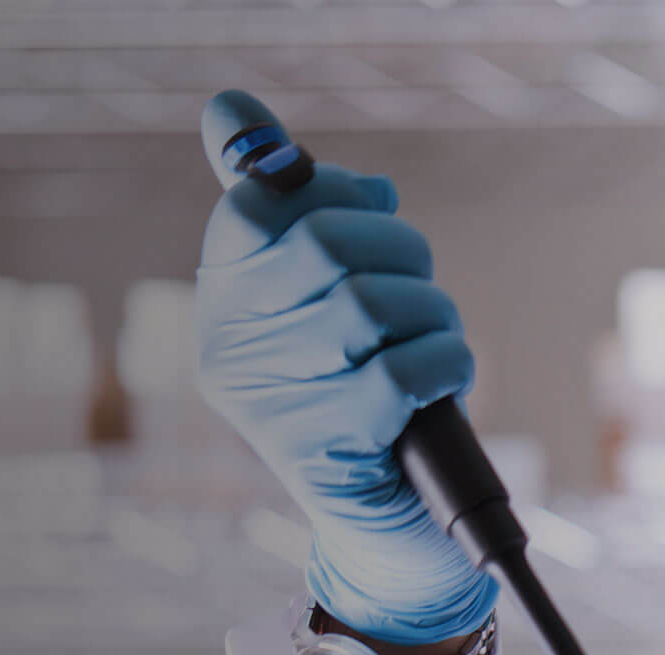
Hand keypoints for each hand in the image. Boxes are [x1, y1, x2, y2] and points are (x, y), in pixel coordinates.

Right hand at [195, 120, 492, 643]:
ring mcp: (270, 407)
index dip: (337, 195)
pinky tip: (442, 383)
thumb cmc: (375, 400)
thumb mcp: (331, 292)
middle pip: (319, 244)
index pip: (255, 204)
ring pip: (364, 305)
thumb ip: (294, 204)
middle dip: (398, 251)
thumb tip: (230, 111)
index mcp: (222, 305)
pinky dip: (442, 364)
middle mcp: (228, 353)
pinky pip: (397, 371)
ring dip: (430, 313)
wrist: (394, 534)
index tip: (374, 217)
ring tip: (435, 344)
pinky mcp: (323, 451)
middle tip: (419, 288)